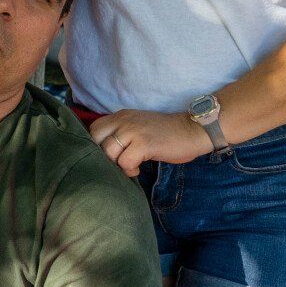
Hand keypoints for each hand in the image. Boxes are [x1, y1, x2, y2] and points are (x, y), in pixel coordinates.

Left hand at [87, 109, 212, 176]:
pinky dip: (130, 170)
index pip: (93, 129)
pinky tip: (139, 169)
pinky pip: (125, 162)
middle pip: (95, 140)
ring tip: (131, 167)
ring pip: (108, 152)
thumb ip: (121, 134)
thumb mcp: (138, 127)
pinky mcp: (144, 144)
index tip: (109, 156)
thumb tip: (103, 154)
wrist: (192, 130)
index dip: (96, 146)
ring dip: (117, 165)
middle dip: (102, 156)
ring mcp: (133, 131)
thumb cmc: (165, 133)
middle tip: (117, 164)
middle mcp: (123, 120)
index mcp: (121, 116)